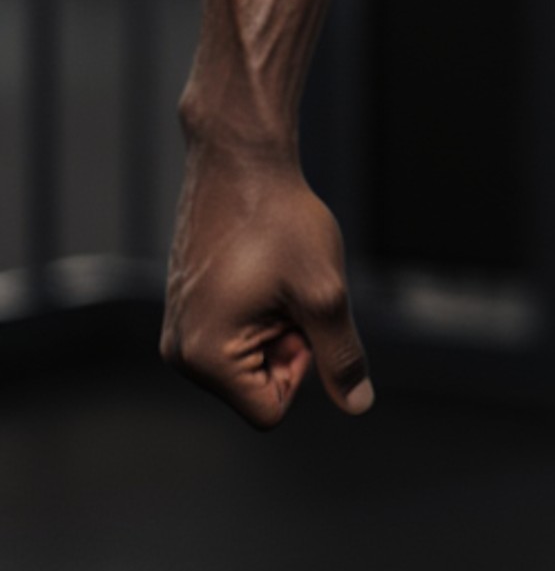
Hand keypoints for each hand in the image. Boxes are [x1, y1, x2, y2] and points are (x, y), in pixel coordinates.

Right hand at [161, 146, 373, 428]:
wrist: (242, 160)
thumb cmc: (281, 220)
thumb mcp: (324, 293)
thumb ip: (341, 355)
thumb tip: (359, 405)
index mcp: (204, 359)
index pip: (271, 410)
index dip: (302, 366)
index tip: (299, 312)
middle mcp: (180, 353)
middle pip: (258, 386)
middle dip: (287, 342)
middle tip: (287, 285)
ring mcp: (179, 329)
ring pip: (251, 358)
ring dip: (276, 323)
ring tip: (273, 272)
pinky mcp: (187, 306)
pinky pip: (236, 333)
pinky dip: (260, 307)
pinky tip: (260, 265)